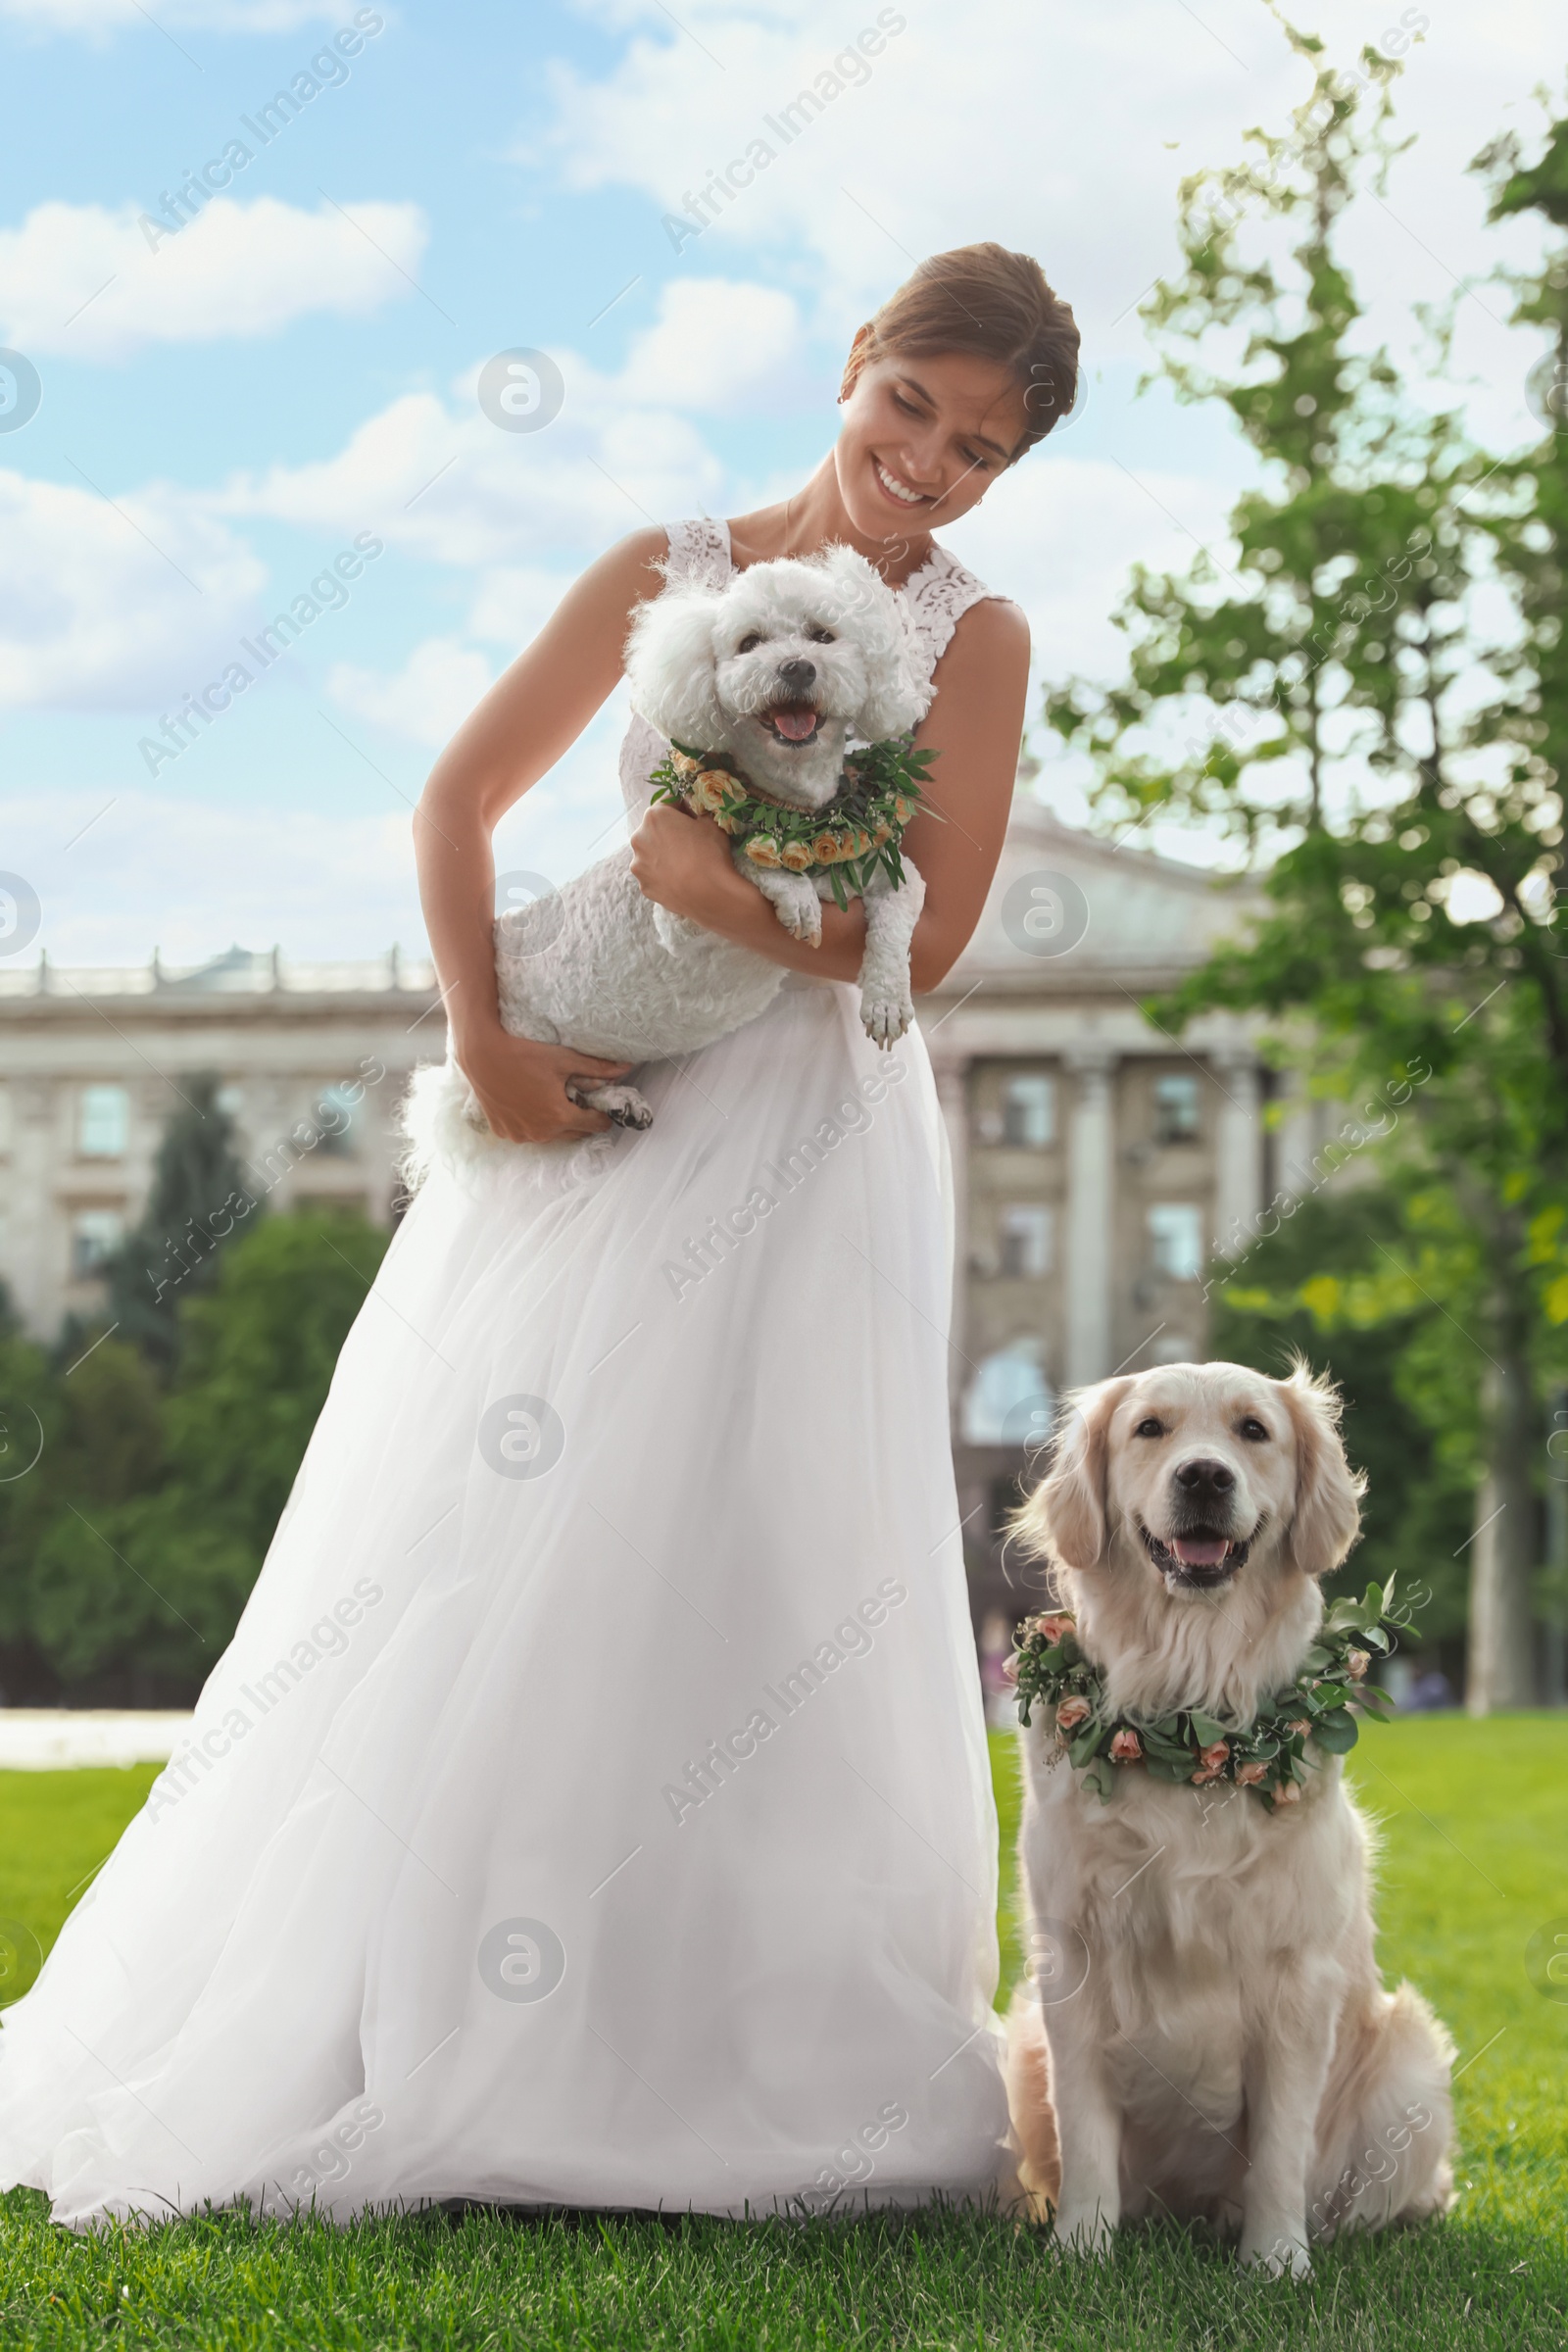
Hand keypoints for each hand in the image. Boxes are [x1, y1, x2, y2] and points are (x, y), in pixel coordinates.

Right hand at [455, 1024, 634, 1142]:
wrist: (482, 1055)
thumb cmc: (524, 1054)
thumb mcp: (564, 1059)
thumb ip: (597, 1068)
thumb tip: (627, 1068)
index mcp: (559, 1117)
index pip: (594, 1125)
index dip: (603, 1116)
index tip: (604, 1108)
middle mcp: (541, 1133)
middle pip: (574, 1132)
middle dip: (581, 1119)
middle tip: (581, 1101)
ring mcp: (520, 1135)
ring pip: (550, 1135)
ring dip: (556, 1123)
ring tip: (554, 1101)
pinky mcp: (504, 1132)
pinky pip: (527, 1133)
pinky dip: (533, 1123)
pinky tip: (531, 1104)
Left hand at [628, 801, 735, 924]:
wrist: (710, 894)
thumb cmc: (710, 854)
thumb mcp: (711, 823)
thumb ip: (699, 811)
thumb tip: (695, 809)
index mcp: (654, 816)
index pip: (668, 803)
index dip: (683, 807)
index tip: (693, 816)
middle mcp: (639, 838)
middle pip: (655, 829)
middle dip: (669, 832)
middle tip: (689, 841)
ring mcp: (638, 864)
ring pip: (651, 853)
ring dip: (663, 853)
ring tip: (684, 863)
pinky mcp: (644, 886)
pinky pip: (653, 875)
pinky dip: (663, 874)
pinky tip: (679, 878)